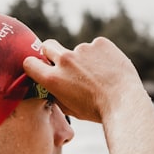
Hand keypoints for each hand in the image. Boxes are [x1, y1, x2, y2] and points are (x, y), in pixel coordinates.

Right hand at [23, 37, 142, 122]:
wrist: (125, 102)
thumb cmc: (97, 110)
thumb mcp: (69, 108)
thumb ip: (56, 93)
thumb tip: (52, 86)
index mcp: (53, 79)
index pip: (29, 63)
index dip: (33, 65)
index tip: (39, 68)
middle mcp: (64, 60)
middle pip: (47, 46)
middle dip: (51, 52)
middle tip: (63, 63)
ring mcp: (83, 49)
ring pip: (78, 51)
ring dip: (84, 59)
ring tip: (99, 76)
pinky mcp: (100, 43)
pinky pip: (96, 47)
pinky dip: (101, 56)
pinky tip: (110, 69)